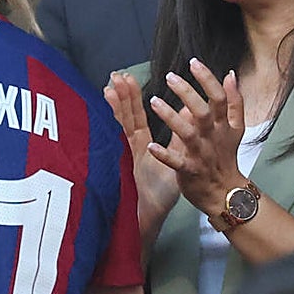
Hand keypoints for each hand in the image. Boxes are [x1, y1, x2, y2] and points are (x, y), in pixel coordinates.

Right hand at [105, 72, 179, 239]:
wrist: (147, 218)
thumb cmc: (159, 194)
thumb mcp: (172, 163)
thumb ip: (177, 140)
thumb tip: (185, 114)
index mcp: (140, 146)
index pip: (134, 117)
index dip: (130, 98)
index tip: (126, 79)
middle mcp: (129, 148)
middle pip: (125, 117)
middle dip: (122, 96)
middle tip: (117, 75)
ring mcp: (124, 156)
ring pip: (120, 126)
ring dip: (116, 106)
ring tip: (111, 85)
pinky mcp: (123, 166)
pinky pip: (121, 144)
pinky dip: (115, 129)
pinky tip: (107, 113)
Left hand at [147, 58, 245, 217]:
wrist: (225, 191)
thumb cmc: (225, 155)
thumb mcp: (236, 128)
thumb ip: (234, 101)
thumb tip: (231, 74)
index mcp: (223, 125)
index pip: (219, 98)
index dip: (208, 79)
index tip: (193, 62)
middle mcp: (213, 137)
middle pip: (203, 112)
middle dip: (187, 93)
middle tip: (169, 77)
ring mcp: (201, 154)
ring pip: (188, 133)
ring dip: (171, 117)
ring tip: (154, 101)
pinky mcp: (190, 171)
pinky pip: (176, 162)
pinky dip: (164, 154)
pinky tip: (151, 146)